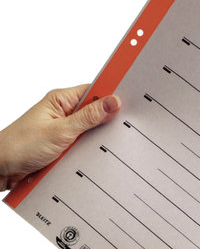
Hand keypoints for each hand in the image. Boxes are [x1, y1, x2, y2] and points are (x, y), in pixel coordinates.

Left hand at [0, 85, 120, 190]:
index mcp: (61, 100)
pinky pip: (82, 145)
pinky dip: (88, 152)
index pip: (95, 91)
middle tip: (122, 130)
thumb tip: (113, 102)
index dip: (113, 95)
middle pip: (95, 112)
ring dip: (95, 141)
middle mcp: (62, 112)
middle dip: (107, 122)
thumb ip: (88, 118)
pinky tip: (93, 158)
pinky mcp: (62, 145)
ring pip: (90, 131)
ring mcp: (63, 129)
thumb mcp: (60, 131)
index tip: (132, 102)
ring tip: (103, 146)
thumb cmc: (19, 146)